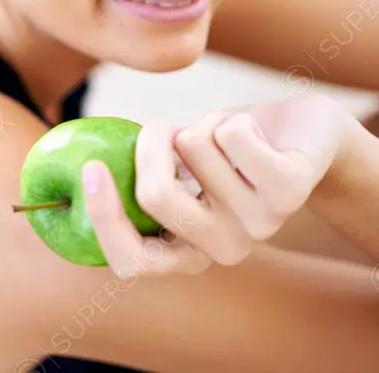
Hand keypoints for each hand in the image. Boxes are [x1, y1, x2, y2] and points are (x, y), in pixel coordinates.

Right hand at [82, 94, 351, 277]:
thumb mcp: (175, 167)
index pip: (131, 261)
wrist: (304, 135)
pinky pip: (231, 135)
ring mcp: (258, 224)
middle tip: (158, 127)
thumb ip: (137, 174)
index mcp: (187, 251)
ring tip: (225, 136)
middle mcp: (222, 249)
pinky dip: (229, 117)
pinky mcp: (288, 190)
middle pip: (154, 196)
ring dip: (200, 124)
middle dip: (148, 143)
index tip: (91, 168)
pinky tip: (253, 132)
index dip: (103, 218)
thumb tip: (75, 162)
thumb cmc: (225, 149)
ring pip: (192, 148)